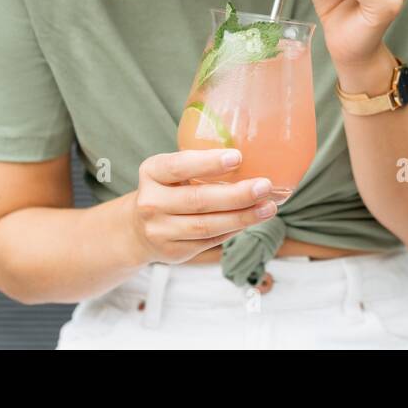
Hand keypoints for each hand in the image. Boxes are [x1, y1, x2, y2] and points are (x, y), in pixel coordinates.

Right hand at [130, 148, 275, 264]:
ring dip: (243, 216)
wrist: (139, 228)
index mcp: (152, 172)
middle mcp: (151, 202)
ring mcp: (160, 231)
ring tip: (268, 207)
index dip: (208, 163)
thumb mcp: (172, 170)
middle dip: (237, 194)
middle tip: (265, 186)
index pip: (179, 167)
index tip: (238, 157)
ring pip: (208, 225)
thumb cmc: (168, 189)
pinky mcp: (174, 252)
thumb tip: (252, 156)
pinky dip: (235, 229)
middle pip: (199, 200)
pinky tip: (253, 219)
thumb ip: (199, 163)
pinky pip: (211, 240)